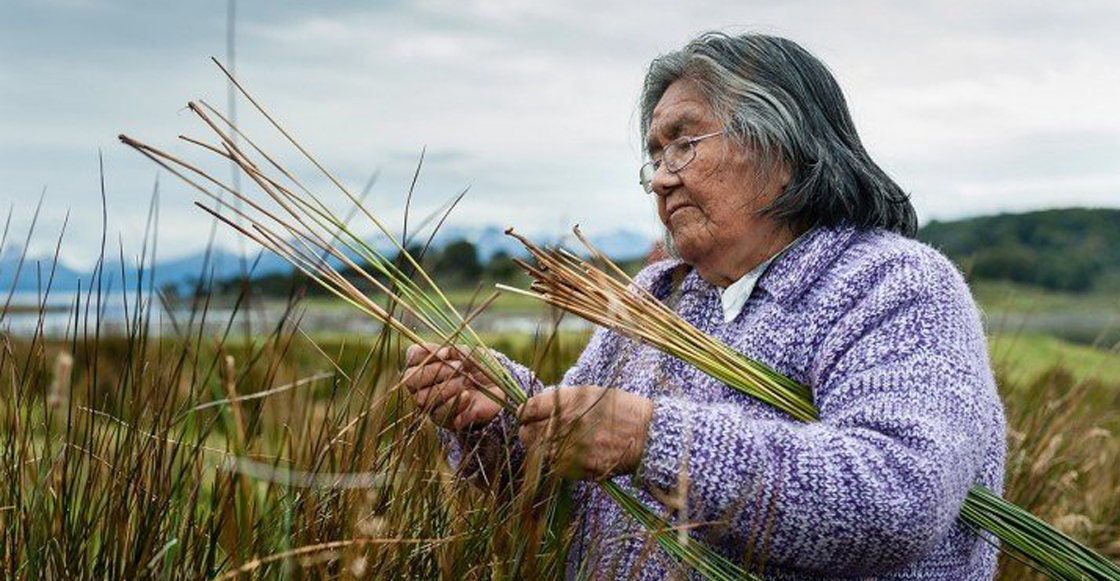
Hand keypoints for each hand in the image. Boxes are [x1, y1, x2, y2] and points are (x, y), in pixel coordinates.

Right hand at [403, 342, 505, 429]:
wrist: (497, 389)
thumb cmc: (479, 368)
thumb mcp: (471, 354)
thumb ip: (456, 351)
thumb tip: (446, 352)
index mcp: (426, 363)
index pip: (413, 355)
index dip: (427, 354)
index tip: (447, 353)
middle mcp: (422, 384)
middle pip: (411, 379)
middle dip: (434, 371)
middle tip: (459, 367)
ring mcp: (430, 403)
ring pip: (422, 398)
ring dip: (446, 387)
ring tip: (466, 381)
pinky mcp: (443, 419)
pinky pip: (439, 414)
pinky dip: (454, 403)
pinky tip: (467, 395)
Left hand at [518, 386, 652, 480]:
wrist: (647, 434)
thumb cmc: (620, 409)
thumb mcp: (591, 393)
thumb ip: (562, 399)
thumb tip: (537, 407)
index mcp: (567, 401)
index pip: (528, 408)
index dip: (524, 413)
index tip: (526, 416)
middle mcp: (565, 423)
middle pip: (528, 433)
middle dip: (528, 433)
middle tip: (533, 434)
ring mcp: (570, 447)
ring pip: (538, 453)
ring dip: (540, 450)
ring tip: (550, 446)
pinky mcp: (578, 467)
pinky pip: (554, 467)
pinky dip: (554, 462)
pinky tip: (564, 456)